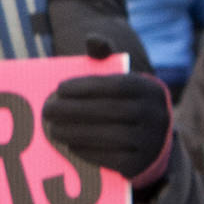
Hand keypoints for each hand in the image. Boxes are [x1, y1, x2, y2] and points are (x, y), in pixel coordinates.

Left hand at [40, 39, 173, 188]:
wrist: (153, 143)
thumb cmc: (126, 104)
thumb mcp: (121, 80)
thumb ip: (105, 59)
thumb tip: (91, 39)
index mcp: (150, 89)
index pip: (116, 86)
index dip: (86, 87)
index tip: (59, 88)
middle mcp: (156, 114)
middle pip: (109, 111)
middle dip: (74, 111)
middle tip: (47, 110)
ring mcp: (151, 141)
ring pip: (109, 136)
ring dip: (76, 132)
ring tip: (52, 129)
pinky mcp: (141, 164)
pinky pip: (111, 158)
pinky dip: (88, 151)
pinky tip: (70, 145)